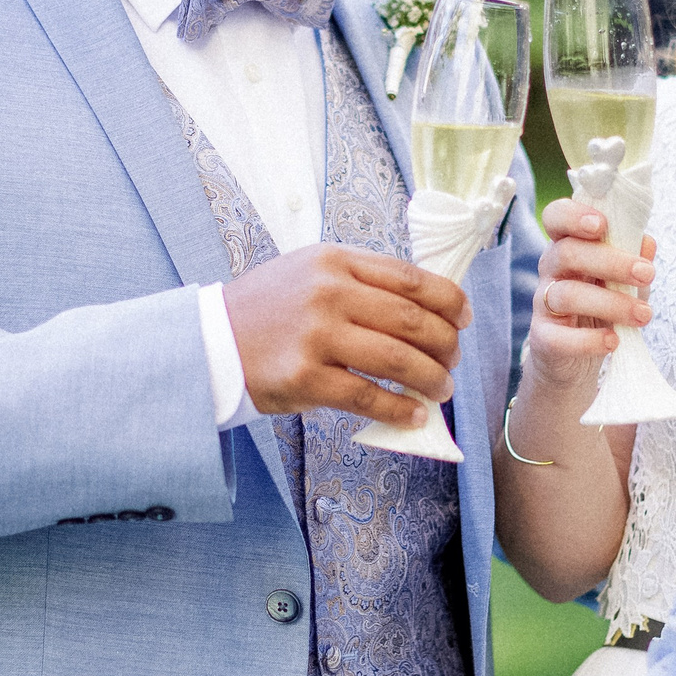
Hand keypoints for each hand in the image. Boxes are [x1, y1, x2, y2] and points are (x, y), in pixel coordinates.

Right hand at [223, 244, 469, 422]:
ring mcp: (316, 335)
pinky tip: (413, 415)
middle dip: (445, 344)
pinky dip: (399, 408)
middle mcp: (328, 293)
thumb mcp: (310, 272)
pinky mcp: (305, 377)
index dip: (448, 300)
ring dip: (431, 378)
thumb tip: (423, 309)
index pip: (410, 278)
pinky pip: (367, 396)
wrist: (211, 341)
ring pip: (397, 359)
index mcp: (335, 261)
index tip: (463, 318)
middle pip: (411, 320)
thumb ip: (360, 281)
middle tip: (453, 360)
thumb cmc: (268, 309)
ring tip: (441, 389)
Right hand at [526, 198, 656, 392]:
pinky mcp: (544, 338)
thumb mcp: (621, 281)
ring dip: (612, 304)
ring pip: (568, 295)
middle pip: (568, 253)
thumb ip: (633, 260)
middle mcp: (550, 270)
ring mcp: (543, 304)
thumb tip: (647, 243)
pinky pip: (559, 338)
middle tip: (647, 274)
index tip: (602, 224)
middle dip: (612, 262)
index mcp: (567, 246)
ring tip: (643, 315)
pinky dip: (589, 340)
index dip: (573, 216)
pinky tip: (613, 341)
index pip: (556, 218)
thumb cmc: (600, 309)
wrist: (574, 359)